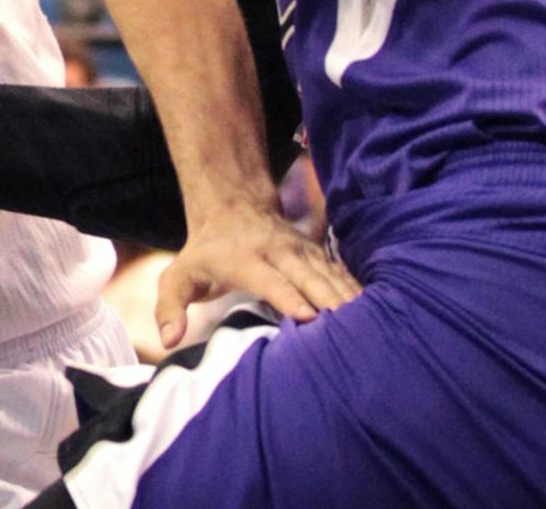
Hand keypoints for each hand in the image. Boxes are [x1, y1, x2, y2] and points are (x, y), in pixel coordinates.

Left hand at [155, 203, 359, 348]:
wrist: (233, 207)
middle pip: (309, 277)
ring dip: (349, 297)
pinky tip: (376, 310)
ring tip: (371, 324)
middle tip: (350, 327)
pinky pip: (340, 271)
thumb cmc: (204, 254)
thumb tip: (169, 339)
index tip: (307, 316)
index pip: (270, 280)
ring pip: (329, 273)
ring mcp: (301, 250)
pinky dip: (356, 288)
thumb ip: (169, 308)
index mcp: (244, 259)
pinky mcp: (317, 253)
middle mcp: (278, 252)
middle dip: (330, 301)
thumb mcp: (178, 277)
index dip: (288, 297)